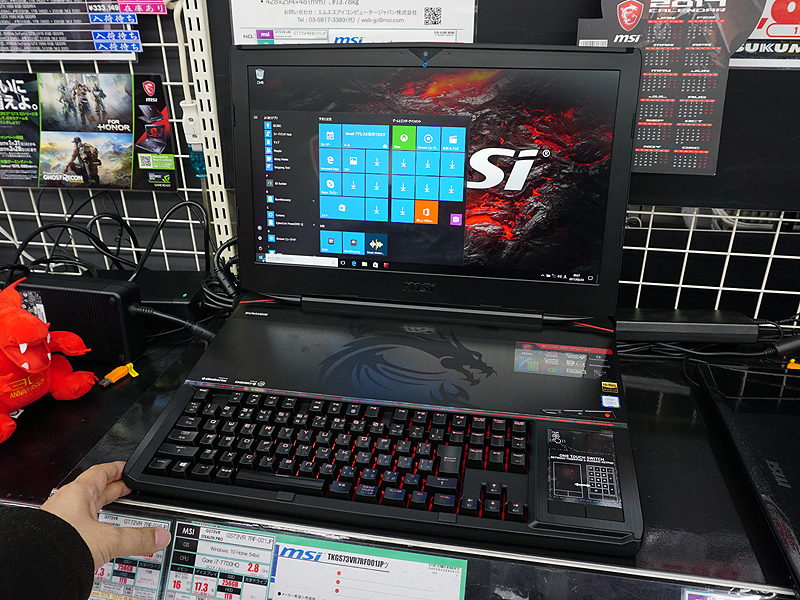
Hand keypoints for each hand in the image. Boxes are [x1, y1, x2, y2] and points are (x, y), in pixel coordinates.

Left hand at [41, 461, 170, 568]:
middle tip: (128, 488)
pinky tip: (98, 535)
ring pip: (85, 508)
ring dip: (102, 509)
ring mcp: (59, 520)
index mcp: (77, 493)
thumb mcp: (108, 539)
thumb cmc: (60, 544)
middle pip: (94, 490)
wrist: (33, 568)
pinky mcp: (55, 536)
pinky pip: (78, 525)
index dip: (117, 469)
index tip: (127, 468)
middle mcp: (66, 503)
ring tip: (116, 513)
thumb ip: (137, 538)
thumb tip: (159, 536)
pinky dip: (92, 526)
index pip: (101, 472)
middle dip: (113, 490)